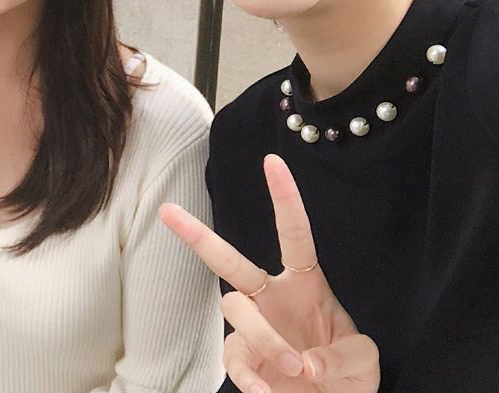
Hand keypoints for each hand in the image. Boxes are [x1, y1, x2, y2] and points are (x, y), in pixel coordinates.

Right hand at [159, 154, 378, 392]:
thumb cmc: (346, 375)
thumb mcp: (363, 362)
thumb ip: (342, 358)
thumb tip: (304, 363)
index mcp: (305, 283)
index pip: (294, 234)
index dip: (284, 198)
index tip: (272, 161)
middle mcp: (270, 297)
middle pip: (230, 263)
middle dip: (198, 236)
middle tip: (167, 211)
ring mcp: (252, 327)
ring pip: (236, 311)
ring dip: (267, 340)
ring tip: (296, 371)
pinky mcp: (242, 358)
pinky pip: (234, 358)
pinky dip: (250, 378)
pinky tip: (268, 392)